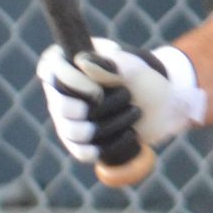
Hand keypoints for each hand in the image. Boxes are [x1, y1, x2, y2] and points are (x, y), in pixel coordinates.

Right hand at [36, 39, 202, 178]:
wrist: (162, 104)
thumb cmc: (145, 78)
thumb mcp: (133, 65)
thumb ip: (111, 61)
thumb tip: (82, 63)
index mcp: (69, 63)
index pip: (50, 68)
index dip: (70, 80)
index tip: (99, 88)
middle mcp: (61, 91)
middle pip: (59, 105)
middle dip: (97, 107)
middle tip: (126, 97)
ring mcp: (68, 118)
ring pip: (71, 131)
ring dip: (107, 126)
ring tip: (135, 113)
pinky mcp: (81, 141)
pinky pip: (81, 151)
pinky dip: (105, 147)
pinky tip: (127, 136)